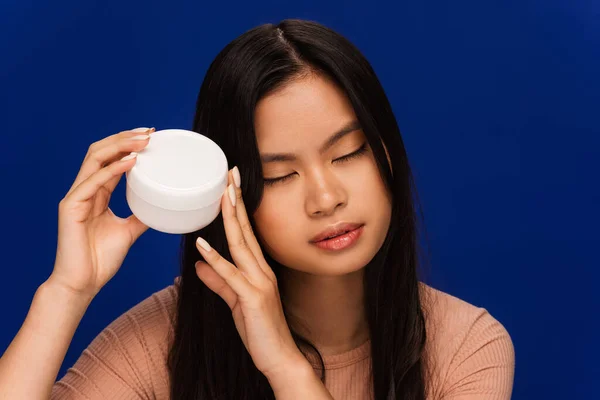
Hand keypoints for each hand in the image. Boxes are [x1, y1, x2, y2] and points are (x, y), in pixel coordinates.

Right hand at [49, 127, 154, 298]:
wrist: (83, 283)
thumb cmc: (101, 259)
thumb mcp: (129, 231)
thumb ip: (141, 215)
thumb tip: (161, 207)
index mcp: (96, 193)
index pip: (110, 159)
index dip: (128, 145)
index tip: (151, 137)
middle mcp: (85, 190)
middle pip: (101, 152)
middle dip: (125, 138)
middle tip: (149, 132)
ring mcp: (76, 196)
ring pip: (95, 159)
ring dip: (120, 146)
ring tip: (143, 140)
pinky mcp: (71, 207)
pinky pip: (93, 182)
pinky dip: (112, 169)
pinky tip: (131, 162)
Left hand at [194, 167, 305, 378]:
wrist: (280, 359)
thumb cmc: (261, 331)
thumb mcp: (236, 302)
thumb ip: (219, 282)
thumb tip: (199, 265)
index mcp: (259, 269)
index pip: (246, 231)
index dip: (238, 207)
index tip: (230, 184)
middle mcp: (262, 271)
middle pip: (245, 230)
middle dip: (236, 200)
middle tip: (229, 173)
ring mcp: (259, 283)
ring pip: (241, 245)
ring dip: (230, 219)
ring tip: (221, 194)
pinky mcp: (253, 299)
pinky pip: (231, 275)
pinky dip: (216, 259)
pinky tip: (202, 244)